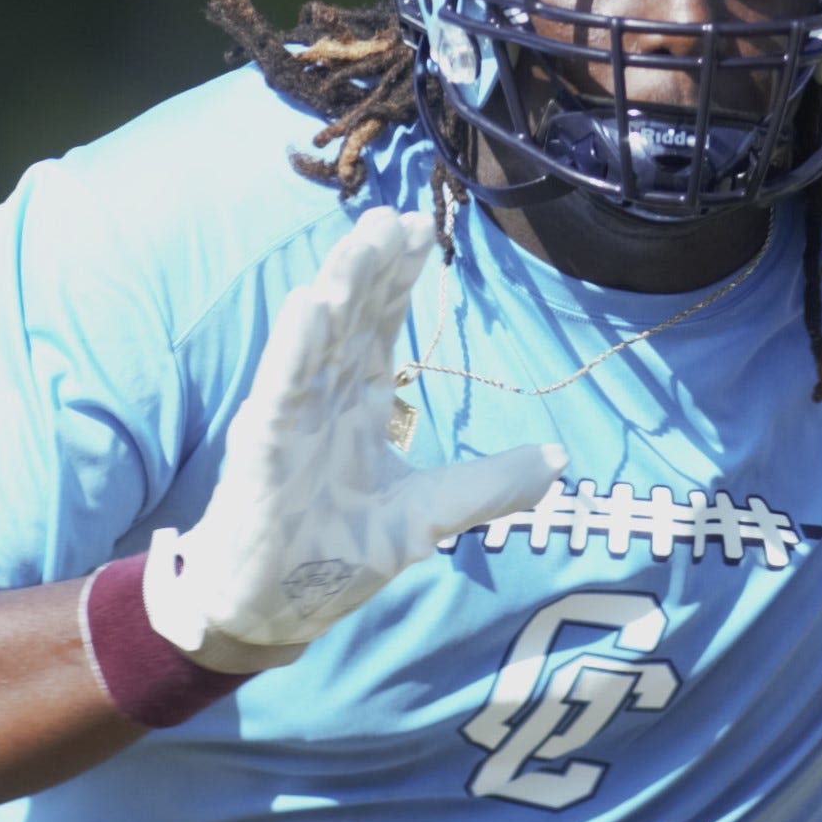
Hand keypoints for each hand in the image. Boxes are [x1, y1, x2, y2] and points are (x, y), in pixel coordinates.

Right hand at [141, 209, 562, 671]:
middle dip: (372, 265)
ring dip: (339, 287)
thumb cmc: (335, 552)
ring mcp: (290, 420)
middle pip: (350, 319)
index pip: (380, 328)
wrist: (270, 609)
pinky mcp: (263, 450)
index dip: (398, 278)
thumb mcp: (428, 516)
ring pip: (316, 339)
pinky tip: (309, 304)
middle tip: (395, 212)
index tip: (418, 228)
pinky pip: (280, 389)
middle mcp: (321, 401)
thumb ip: (490, 488)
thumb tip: (558, 462)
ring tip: (361, 238)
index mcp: (357, 406)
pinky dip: (294, 348)